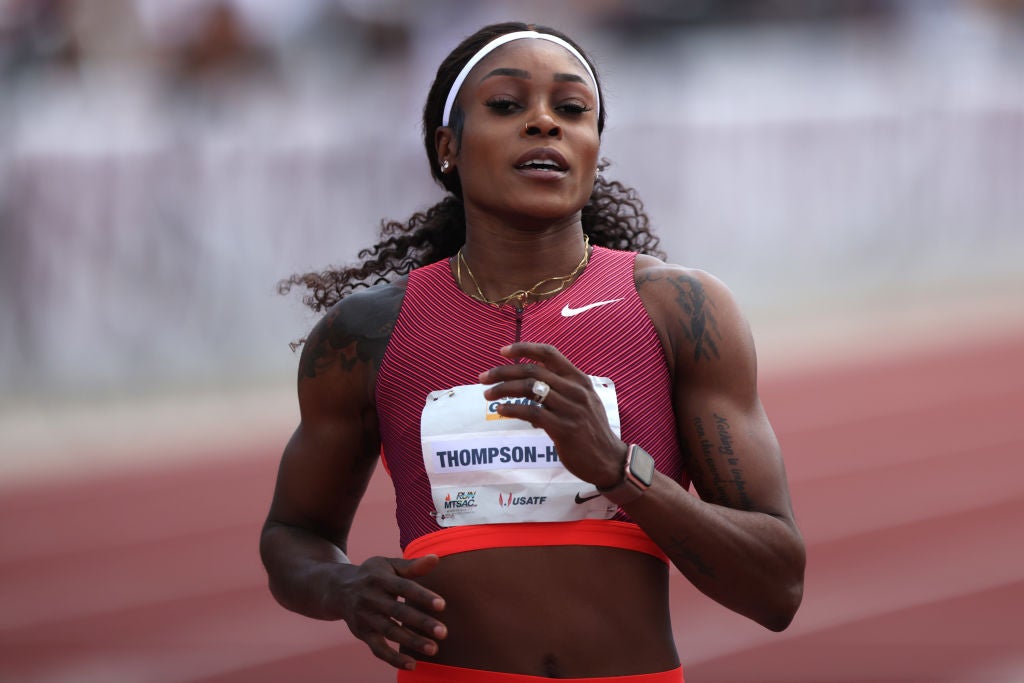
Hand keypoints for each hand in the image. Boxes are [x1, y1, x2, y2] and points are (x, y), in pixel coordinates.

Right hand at [337, 554, 446, 669]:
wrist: (337, 589)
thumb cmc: (373, 575)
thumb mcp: (388, 565)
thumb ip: (412, 566)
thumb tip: (435, 558)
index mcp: (380, 578)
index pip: (404, 587)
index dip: (422, 596)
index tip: (442, 605)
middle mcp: (370, 598)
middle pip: (398, 612)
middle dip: (421, 623)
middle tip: (443, 632)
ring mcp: (365, 617)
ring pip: (389, 632)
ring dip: (411, 642)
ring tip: (433, 649)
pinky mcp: (362, 633)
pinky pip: (377, 649)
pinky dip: (393, 659)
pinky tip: (412, 665)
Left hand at [478, 342, 627, 487]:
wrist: (609, 460)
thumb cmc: (591, 431)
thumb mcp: (583, 402)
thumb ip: (560, 391)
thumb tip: (527, 389)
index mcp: (579, 379)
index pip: (549, 353)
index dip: (523, 349)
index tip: (502, 352)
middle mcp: (576, 390)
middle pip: (532, 370)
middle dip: (503, 371)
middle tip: (483, 378)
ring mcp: (571, 409)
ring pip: (529, 389)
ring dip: (503, 389)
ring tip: (488, 395)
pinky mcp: (564, 429)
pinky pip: (532, 413)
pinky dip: (512, 409)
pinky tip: (501, 411)